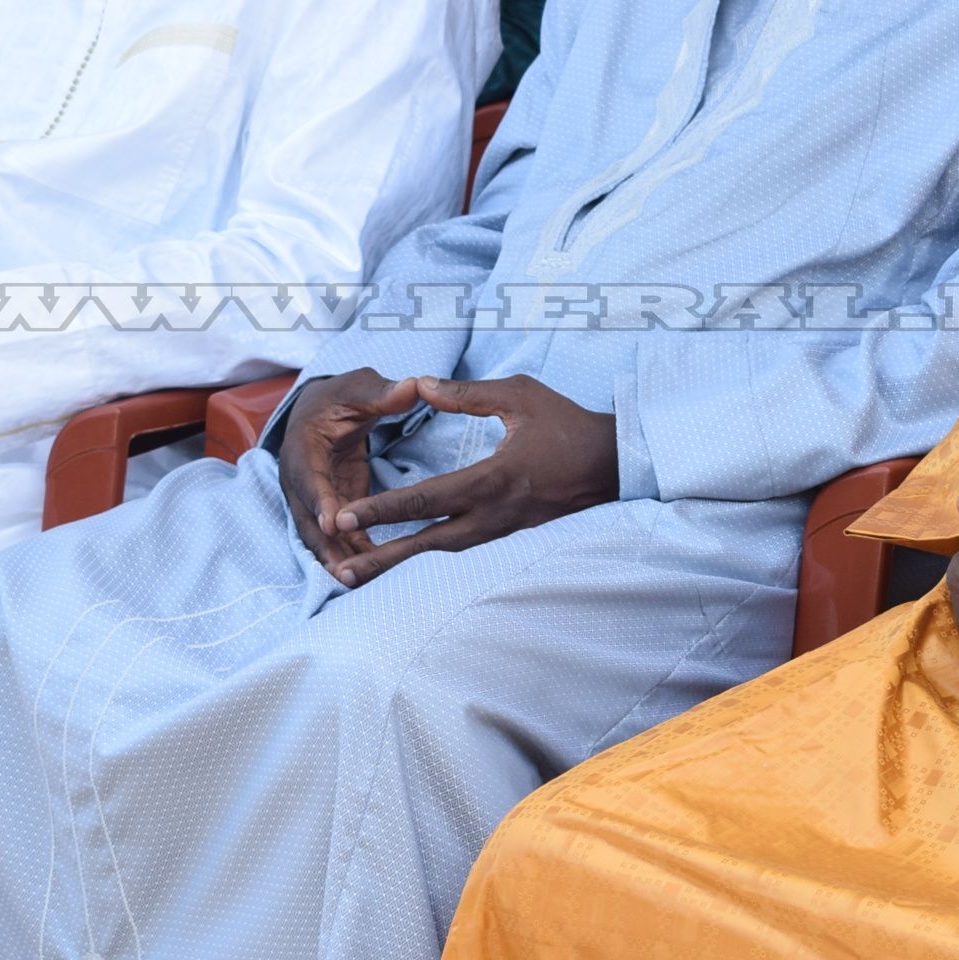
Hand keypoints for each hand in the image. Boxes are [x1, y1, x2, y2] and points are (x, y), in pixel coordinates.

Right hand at [277, 369, 425, 573]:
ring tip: (358, 583)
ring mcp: (313, 500)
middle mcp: (300, 480)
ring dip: (337, 559)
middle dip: (326, 547)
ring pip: (320, 536)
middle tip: (345, 572)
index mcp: (302, 448)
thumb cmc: (340, 397)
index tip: (334, 522)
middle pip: (308, 519)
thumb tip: (413, 387)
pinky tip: (373, 572)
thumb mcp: (358, 387)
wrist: (321, 411)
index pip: (309, 478)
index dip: (320, 501)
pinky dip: (351, 554)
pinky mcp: (331, 509)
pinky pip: (338, 537)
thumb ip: (382, 392)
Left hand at [319, 375, 620, 587]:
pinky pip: (464, 556)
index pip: (425, 499)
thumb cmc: (569, 426)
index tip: (345, 515)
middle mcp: (495, 516)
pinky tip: (410, 566)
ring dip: (403, 568)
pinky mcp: (513, 539)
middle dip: (383, 558)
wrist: (616, 464)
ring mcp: (505, 533)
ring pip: (445, 557)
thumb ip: (468, 395)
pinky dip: (432, 563)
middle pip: (428, 545)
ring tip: (364, 574)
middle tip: (342, 569)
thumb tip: (421, 385)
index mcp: (492, 480)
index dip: (382, 509)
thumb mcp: (521, 395)